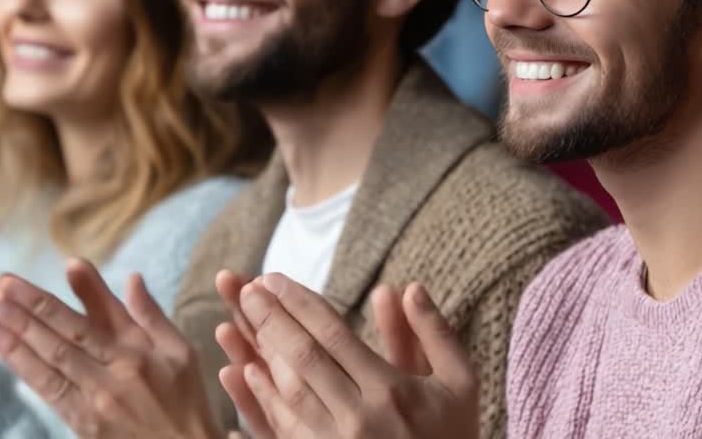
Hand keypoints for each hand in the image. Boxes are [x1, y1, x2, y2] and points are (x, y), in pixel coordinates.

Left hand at [0, 260, 219, 438]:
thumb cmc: (185, 400)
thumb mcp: (180, 351)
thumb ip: (150, 314)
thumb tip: (131, 276)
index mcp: (137, 353)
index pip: (90, 317)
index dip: (58, 296)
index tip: (35, 274)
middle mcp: (113, 374)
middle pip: (61, 336)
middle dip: (25, 308)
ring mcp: (95, 401)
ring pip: (47, 361)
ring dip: (12, 335)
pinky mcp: (82, 423)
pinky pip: (46, 390)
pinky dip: (21, 366)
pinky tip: (1, 347)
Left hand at [217, 274, 478, 438]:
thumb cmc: (454, 436)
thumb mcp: (460, 383)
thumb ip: (434, 333)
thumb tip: (408, 286)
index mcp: (391, 390)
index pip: (333, 334)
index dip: (299, 303)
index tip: (273, 278)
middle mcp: (360, 418)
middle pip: (304, 358)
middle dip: (271, 319)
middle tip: (248, 290)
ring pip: (289, 392)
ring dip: (262, 353)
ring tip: (241, 321)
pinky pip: (286, 428)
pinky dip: (264, 398)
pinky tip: (248, 372)